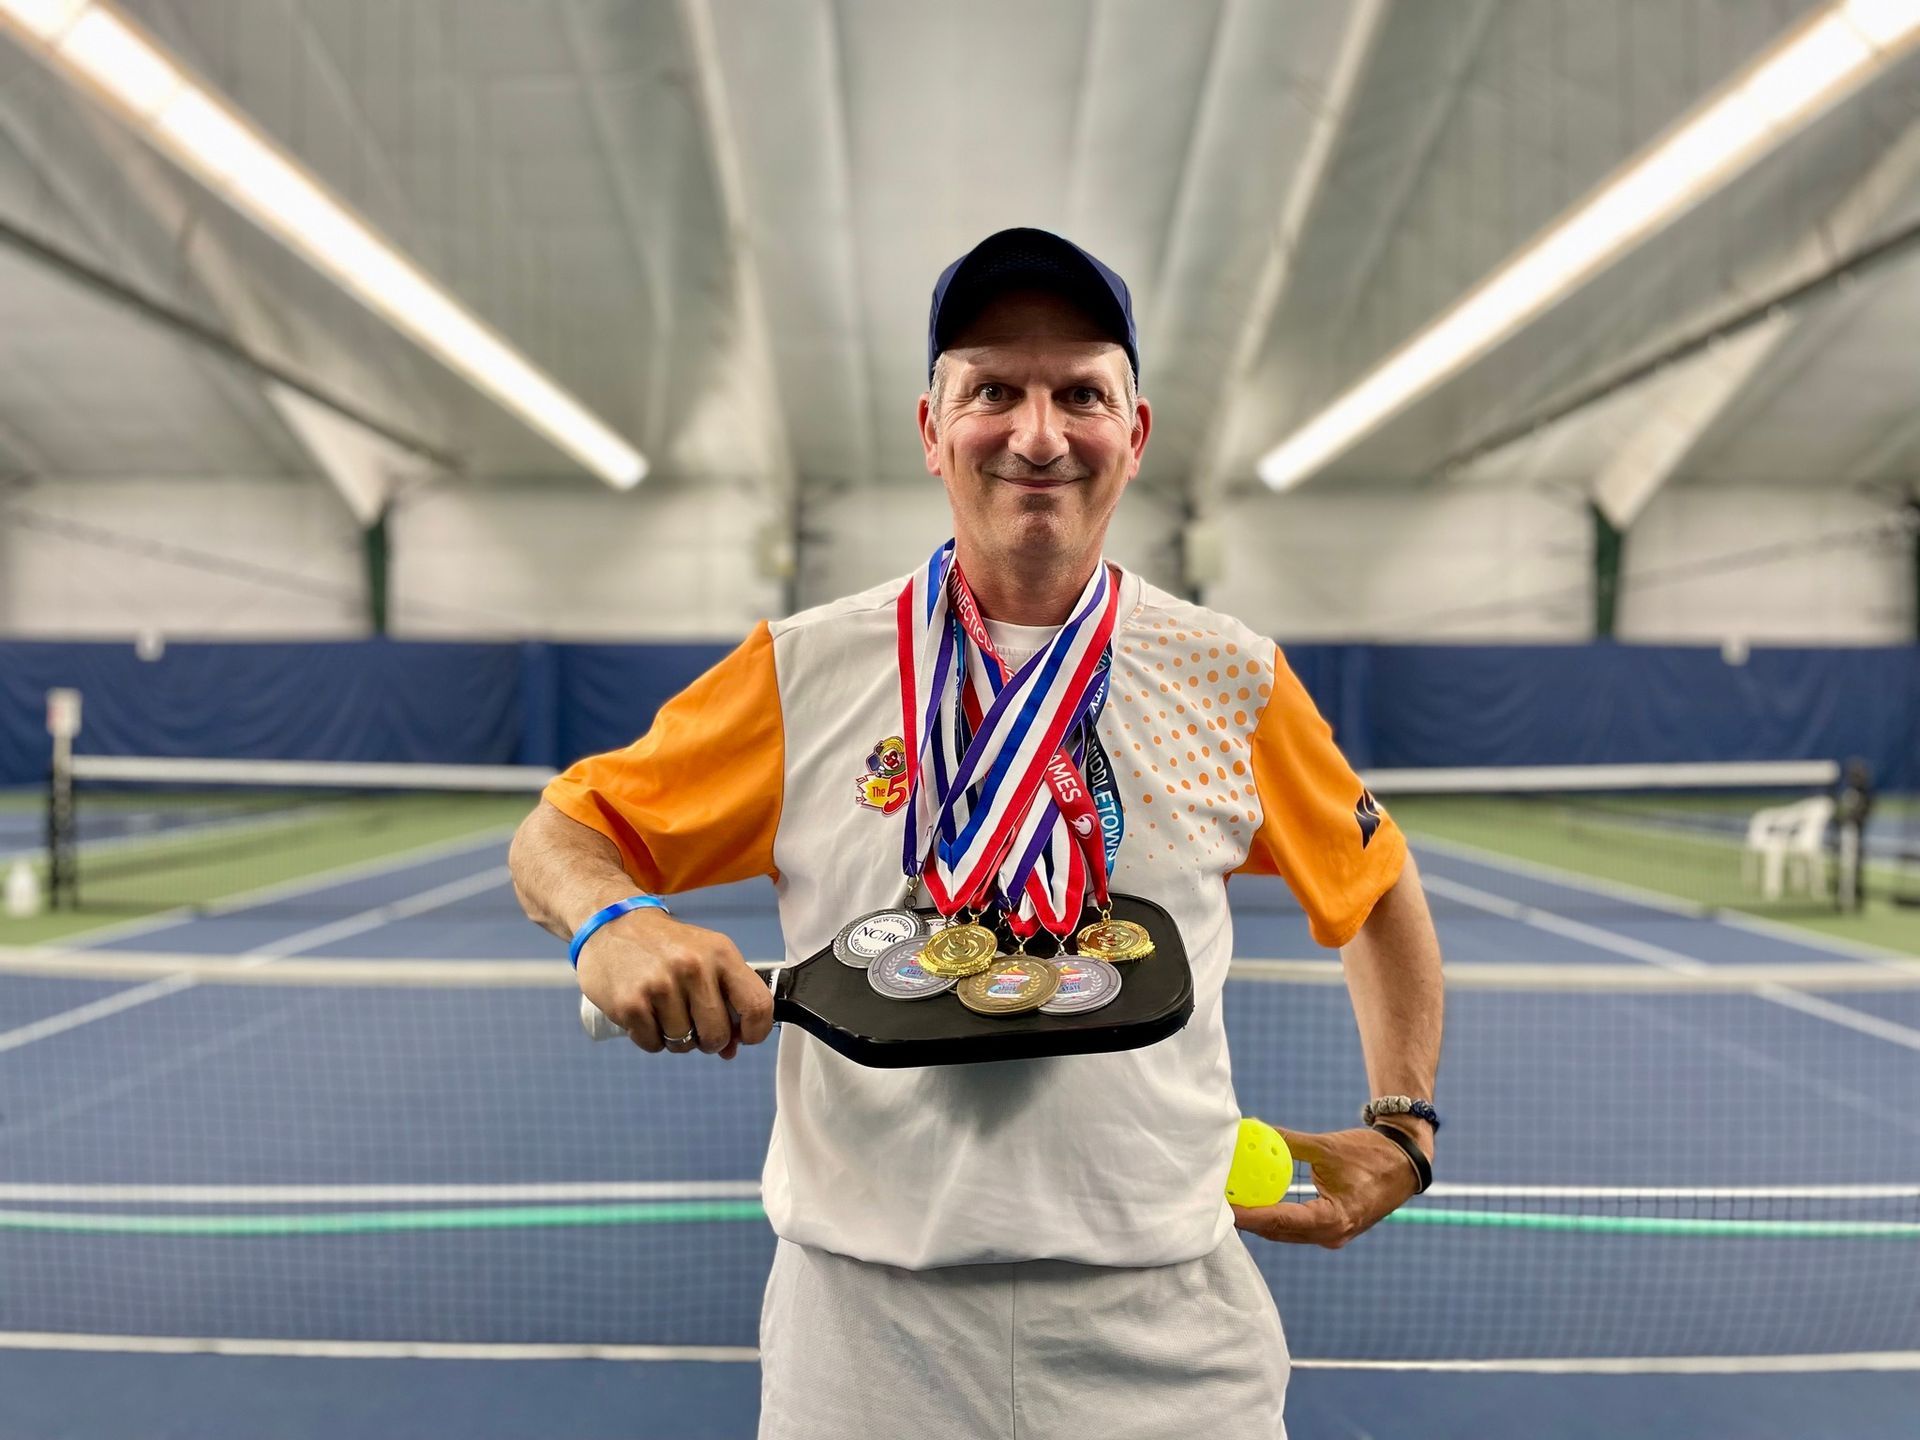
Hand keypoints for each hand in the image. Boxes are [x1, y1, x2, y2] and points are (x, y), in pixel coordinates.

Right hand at [576, 908, 773, 1059]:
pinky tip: (646, 1015)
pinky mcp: (631, 1004)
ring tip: (665, 1013)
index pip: (757, 1005)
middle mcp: (693, 968)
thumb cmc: (666, 946)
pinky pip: (653, 1045)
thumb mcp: (705, 956)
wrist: (612, 924)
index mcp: (720, 954)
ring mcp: (660, 986)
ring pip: (683, 1044)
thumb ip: (726, 997)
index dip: (755, 1031)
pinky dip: (651, 1038)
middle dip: (708, 1041)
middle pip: (716, 1034)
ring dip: (676, 1039)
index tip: (743, 1038)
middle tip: (695, 1026)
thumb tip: (731, 1048)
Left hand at [1231, 1125, 1421, 1248]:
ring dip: (1259, 1219)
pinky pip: (1296, 1227)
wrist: (1404, 1164)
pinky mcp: (1331, 1230)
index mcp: (1334, 1219)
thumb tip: (1255, 1129)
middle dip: (1248, 1219)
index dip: (1249, 1215)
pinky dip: (1275, 1215)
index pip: (1281, 1221)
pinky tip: (1255, 1201)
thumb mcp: (1326, 1146)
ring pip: (1286, 1233)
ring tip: (1230, 1203)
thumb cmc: (1370, 1154)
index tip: (1224, 1207)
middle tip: (1218, 1203)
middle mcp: (1331, 1235)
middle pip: (1278, 1232)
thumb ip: (1289, 1142)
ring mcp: (1332, 1236)